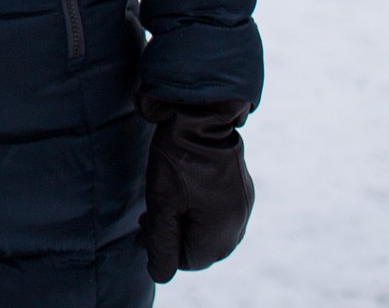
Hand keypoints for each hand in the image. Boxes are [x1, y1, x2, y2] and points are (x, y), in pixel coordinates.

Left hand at [137, 95, 254, 283]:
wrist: (201, 113)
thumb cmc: (178, 159)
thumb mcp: (162, 203)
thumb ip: (161, 242)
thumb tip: (160, 275)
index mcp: (222, 230)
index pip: (190, 260)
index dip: (164, 248)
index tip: (145, 228)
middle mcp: (238, 221)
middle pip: (202, 247)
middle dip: (174, 236)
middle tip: (148, 219)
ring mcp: (243, 203)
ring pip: (210, 229)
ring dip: (185, 223)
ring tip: (160, 208)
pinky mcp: (241, 187)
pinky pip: (219, 212)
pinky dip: (199, 210)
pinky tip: (181, 195)